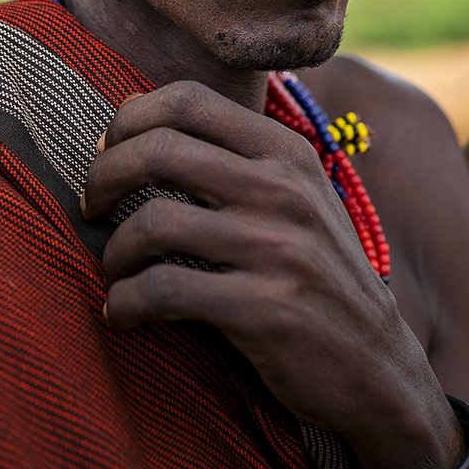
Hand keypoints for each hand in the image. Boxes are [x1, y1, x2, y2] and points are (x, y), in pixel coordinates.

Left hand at [81, 80, 464, 468]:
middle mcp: (283, 190)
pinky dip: (124, 302)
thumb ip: (237, 162)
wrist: (378, 368)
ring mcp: (276, 249)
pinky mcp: (263, 310)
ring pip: (152, 221)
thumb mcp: (296, 202)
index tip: (108, 153)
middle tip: (90, 207)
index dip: (129, 120)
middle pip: (158, 149)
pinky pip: (161, 289)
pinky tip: (121, 314)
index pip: (187, 100)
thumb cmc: (316, 279)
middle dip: (103, 176)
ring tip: (114, 272)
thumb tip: (143, 125)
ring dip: (113, 251)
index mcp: (286, 153)